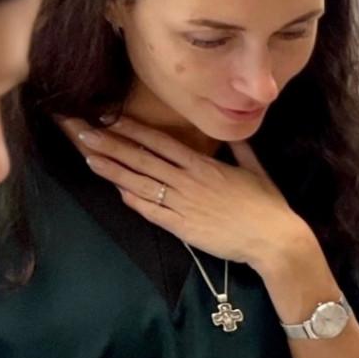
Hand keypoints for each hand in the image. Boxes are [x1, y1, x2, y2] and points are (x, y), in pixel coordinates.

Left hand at [79, 121, 310, 272]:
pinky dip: (131, 199)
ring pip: (140, 183)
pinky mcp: (183, 228)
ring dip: (112, 169)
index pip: (160, 142)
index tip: (109, 117)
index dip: (131, 129)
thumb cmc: (269, 206)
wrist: (275, 240)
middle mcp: (188, 181)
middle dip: (110, 143)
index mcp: (204, 165)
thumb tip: (235, 133)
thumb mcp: (256, 171)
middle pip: (141, 158)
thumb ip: (241, 150)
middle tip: (83, 131)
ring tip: (88, 156)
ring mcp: (183, 204)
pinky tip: (114, 189)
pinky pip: (151, 211)